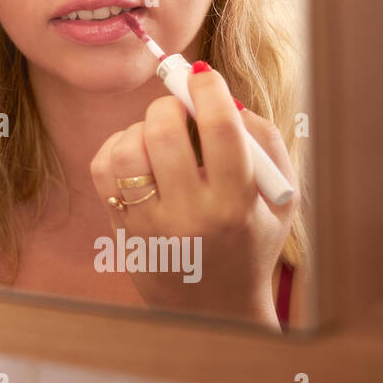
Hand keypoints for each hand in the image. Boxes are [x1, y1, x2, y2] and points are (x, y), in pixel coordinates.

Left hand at [87, 63, 296, 326]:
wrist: (212, 306)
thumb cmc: (251, 238)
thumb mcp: (278, 196)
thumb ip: (263, 139)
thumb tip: (221, 95)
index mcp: (236, 205)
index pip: (220, 131)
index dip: (208, 92)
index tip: (203, 77)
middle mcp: (190, 216)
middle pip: (163, 133)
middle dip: (168, 105)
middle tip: (177, 106)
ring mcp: (149, 225)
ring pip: (127, 148)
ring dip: (140, 127)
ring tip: (159, 135)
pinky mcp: (121, 228)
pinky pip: (103, 167)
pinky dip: (117, 147)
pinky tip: (139, 155)